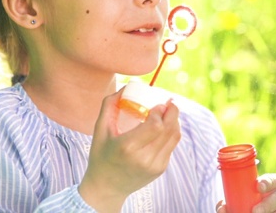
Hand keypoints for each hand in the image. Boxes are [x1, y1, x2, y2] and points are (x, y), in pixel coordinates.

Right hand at [79, 90, 180, 211]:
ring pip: (174, 137)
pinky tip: (166, 127)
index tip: (157, 104)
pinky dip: (171, 133)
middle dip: (173, 112)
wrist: (106, 187)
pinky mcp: (160, 169)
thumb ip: (109, 105)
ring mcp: (154, 166)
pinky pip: (171, 146)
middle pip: (169, 129)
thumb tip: (125, 87)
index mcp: (128, 147)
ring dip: (175, 121)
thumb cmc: (101, 155)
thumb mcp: (100, 129)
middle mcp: (144, 158)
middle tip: (169, 103)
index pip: (156, 126)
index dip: (161, 112)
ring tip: (169, 112)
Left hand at [216, 173, 275, 212]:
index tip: (258, 186)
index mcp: (272, 185)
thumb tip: (222, 206)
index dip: (267, 182)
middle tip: (254, 211)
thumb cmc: (245, 205)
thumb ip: (228, 203)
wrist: (251, 211)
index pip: (274, 179)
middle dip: (268, 204)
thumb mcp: (237, 201)